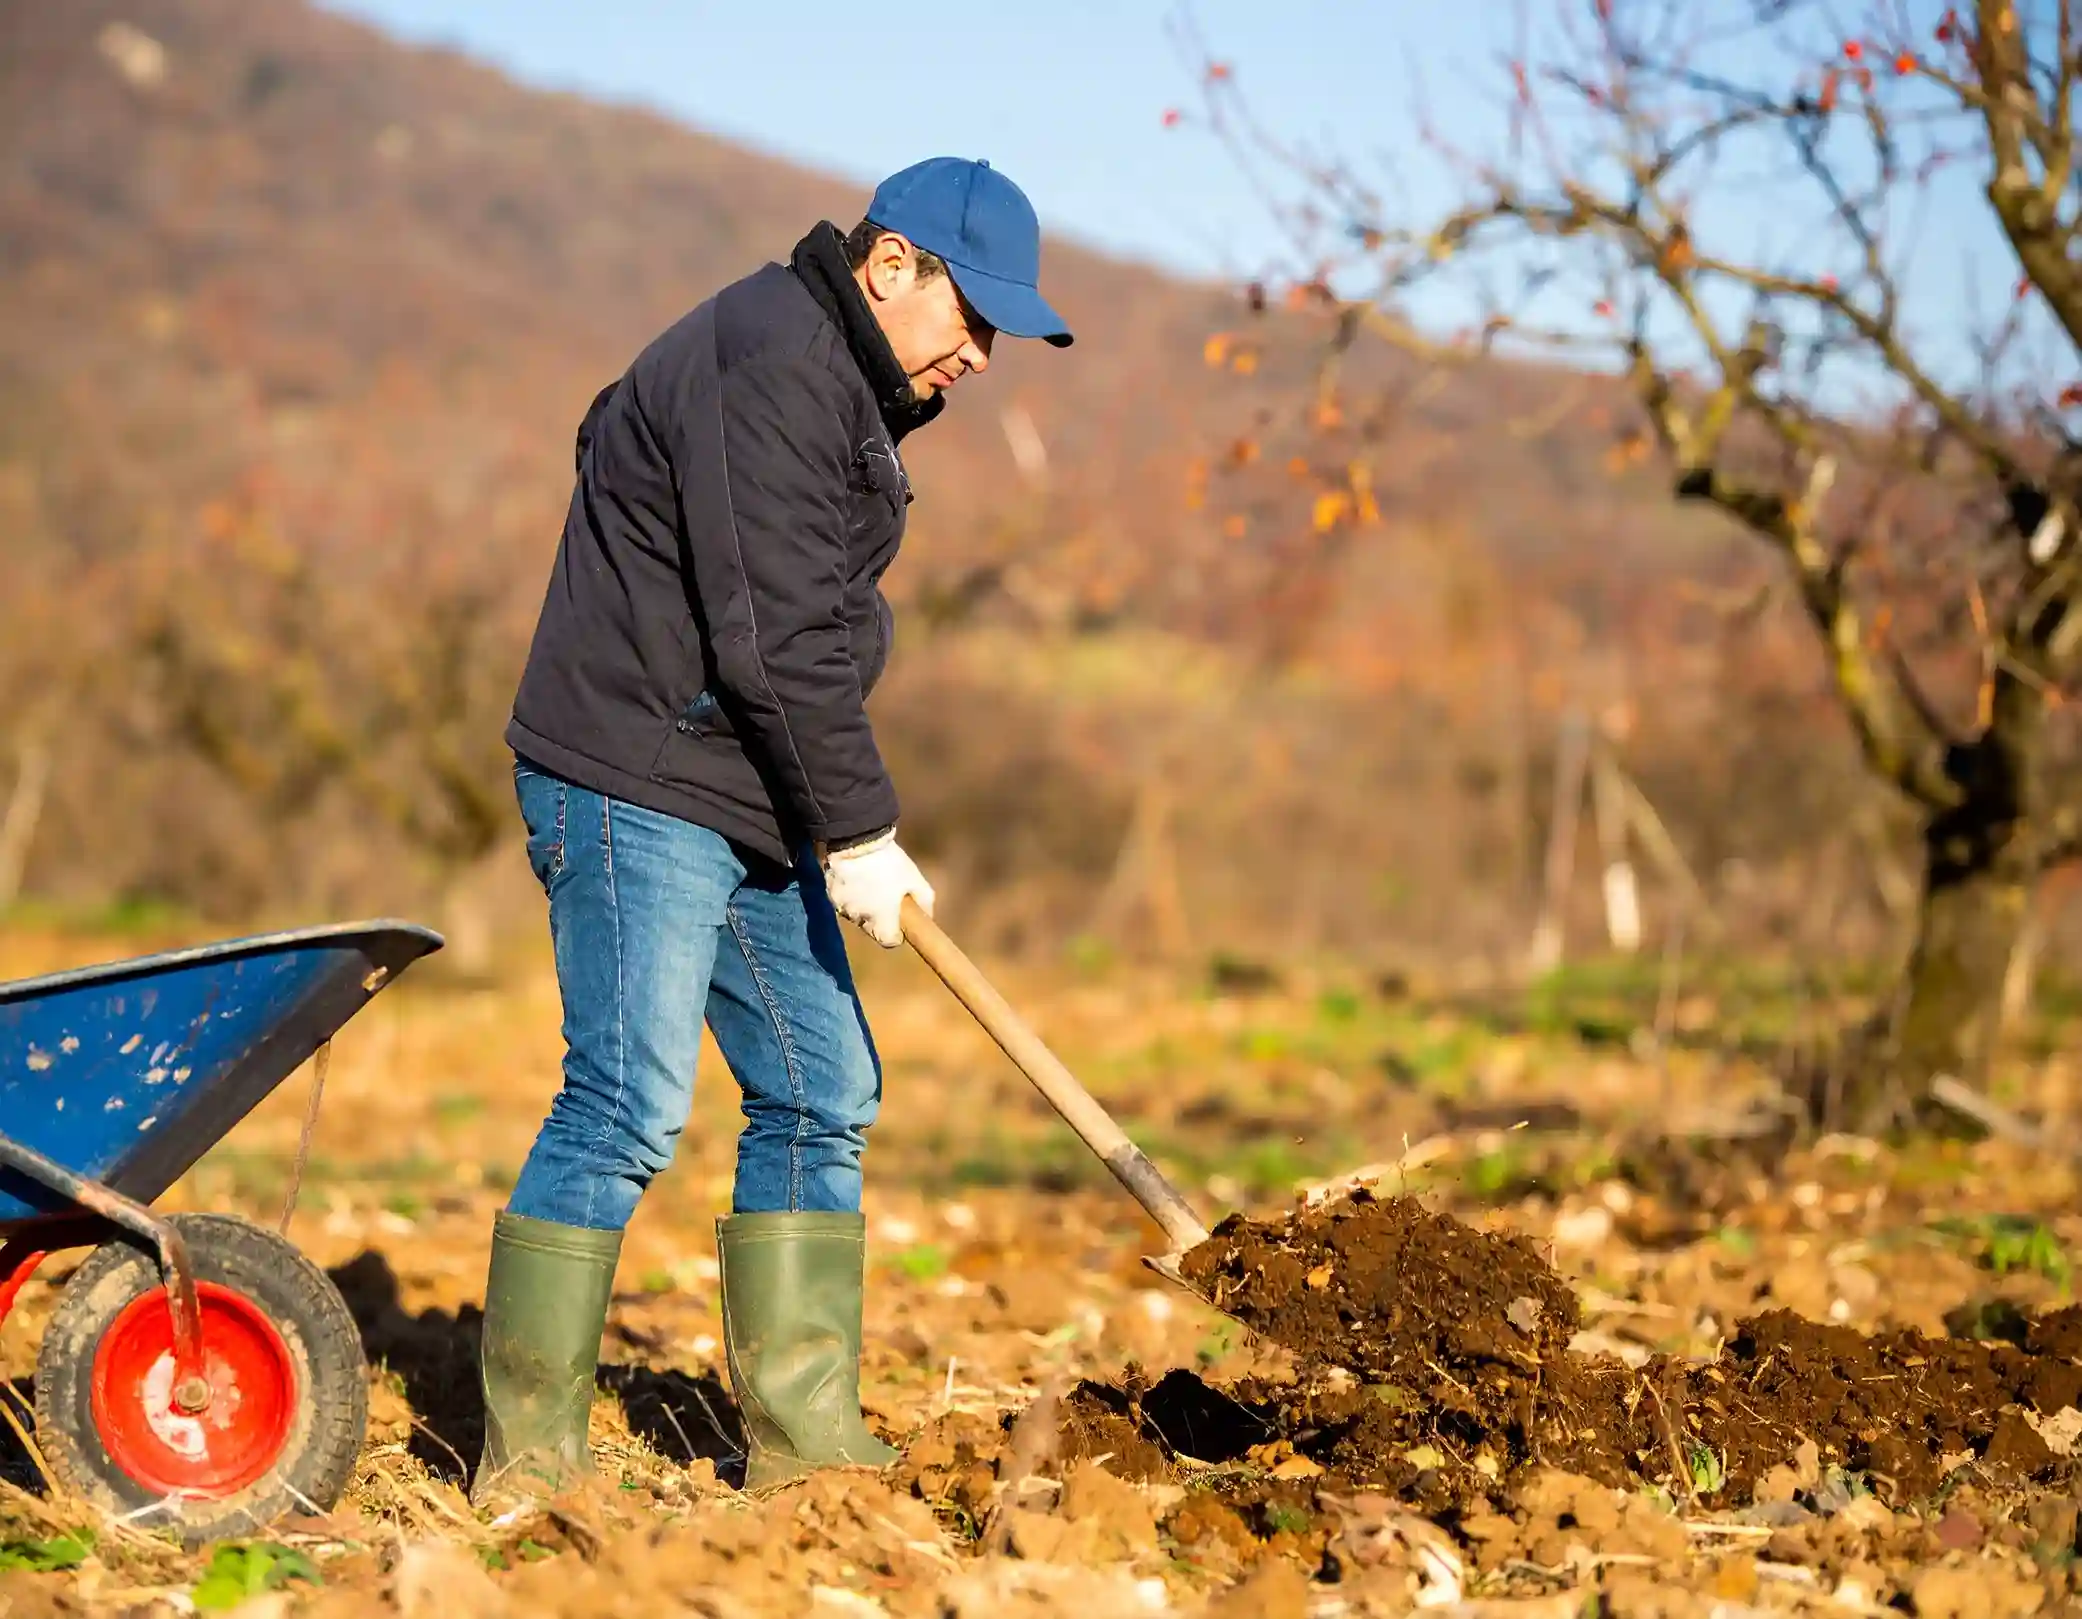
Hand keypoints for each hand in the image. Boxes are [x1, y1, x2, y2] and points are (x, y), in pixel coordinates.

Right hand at [818, 830, 934, 947]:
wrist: (858, 840)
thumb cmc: (890, 863)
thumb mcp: (916, 880)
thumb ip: (924, 902)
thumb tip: (926, 916)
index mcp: (882, 923)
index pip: (889, 942)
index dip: (896, 932)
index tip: (899, 919)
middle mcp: (860, 921)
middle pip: (871, 928)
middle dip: (879, 918)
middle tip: (885, 897)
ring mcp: (842, 908)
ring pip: (855, 914)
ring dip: (862, 905)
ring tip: (869, 884)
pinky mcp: (829, 894)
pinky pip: (841, 900)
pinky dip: (849, 894)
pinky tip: (855, 878)